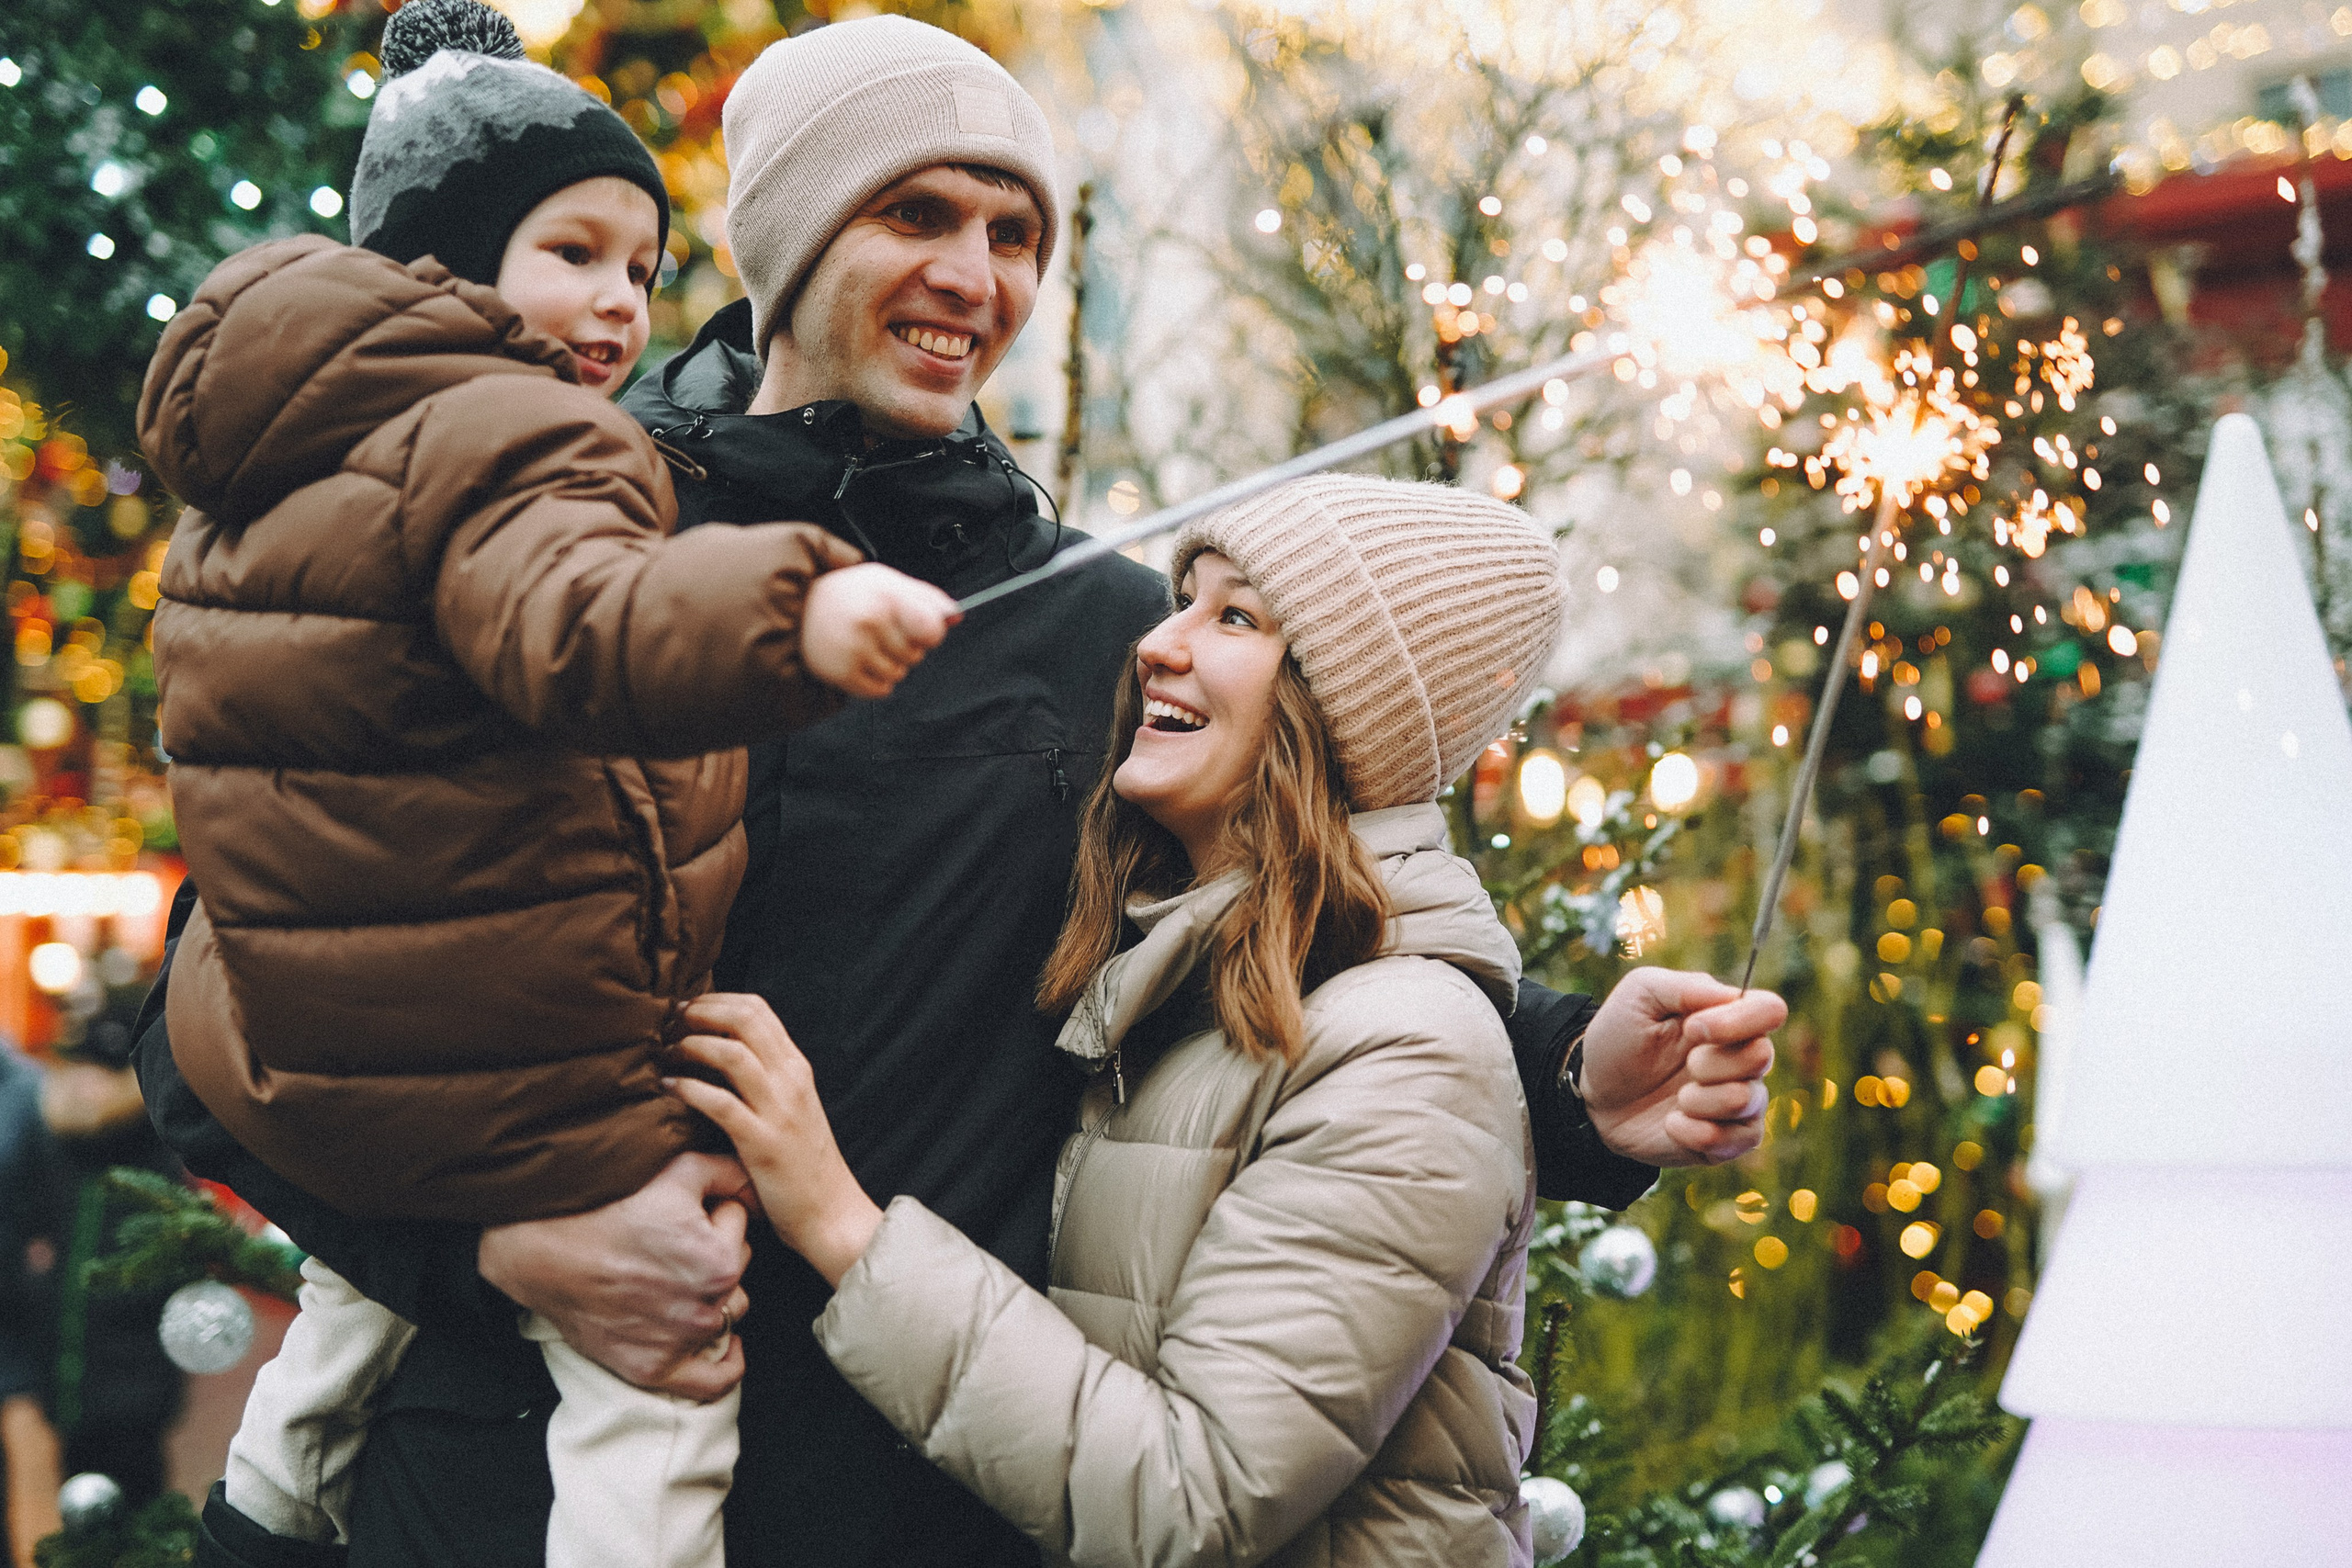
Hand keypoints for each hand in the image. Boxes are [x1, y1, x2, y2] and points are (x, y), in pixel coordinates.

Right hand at [477, 1151, 754, 1399]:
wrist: (542, 1250)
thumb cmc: (606, 1206)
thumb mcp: (678, 1170)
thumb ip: (732, 1172)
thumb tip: (762, 1186)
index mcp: (719, 1259)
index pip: (739, 1222)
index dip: (713, 1208)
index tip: (682, 1209)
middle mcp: (706, 1306)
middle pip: (737, 1267)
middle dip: (716, 1248)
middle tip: (671, 1240)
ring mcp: (680, 1342)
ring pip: (729, 1311)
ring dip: (716, 1294)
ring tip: (674, 1275)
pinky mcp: (653, 1368)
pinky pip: (712, 1381)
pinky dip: (726, 1364)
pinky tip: (729, 1346)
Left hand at [663, 994, 883, 1288]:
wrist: (831, 1213)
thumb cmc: (803, 1165)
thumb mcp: (791, 1108)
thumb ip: (765, 1079)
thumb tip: (720, 1053)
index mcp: (796, 1069)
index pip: (758, 1010)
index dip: (717, 1000)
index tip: (687, 1008)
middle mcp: (791, 1081)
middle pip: (744, 1019)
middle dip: (700, 1012)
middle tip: (670, 1023)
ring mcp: (778, 1110)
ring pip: (732, 1053)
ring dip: (691, 1045)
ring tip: (667, 1053)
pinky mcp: (762, 1143)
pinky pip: (720, 1103)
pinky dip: (689, 1088)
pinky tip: (669, 1087)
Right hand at [800, 562, 958, 698]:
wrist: (800, 607)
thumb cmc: (849, 593)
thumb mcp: (887, 581)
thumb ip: (926, 597)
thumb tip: (956, 616)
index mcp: (885, 596)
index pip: (931, 629)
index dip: (930, 633)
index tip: (918, 628)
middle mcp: (870, 622)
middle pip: (916, 655)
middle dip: (904, 646)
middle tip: (878, 630)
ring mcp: (854, 649)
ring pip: (899, 674)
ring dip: (888, 665)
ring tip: (865, 643)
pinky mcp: (842, 673)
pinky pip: (880, 690)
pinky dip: (874, 680)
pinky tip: (858, 659)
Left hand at [1580, 969, 1784, 1166]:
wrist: (1592, 1098)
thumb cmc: (1618, 1040)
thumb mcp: (1640, 996)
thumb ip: (1687, 987)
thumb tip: (1734, 996)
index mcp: (1727, 1018)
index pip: (1770, 1010)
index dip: (1738, 1020)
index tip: (1692, 1029)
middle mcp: (1741, 1059)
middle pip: (1762, 1056)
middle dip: (1711, 1062)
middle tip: (1684, 1065)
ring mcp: (1738, 1101)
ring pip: (1746, 1100)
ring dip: (1700, 1100)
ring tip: (1675, 1100)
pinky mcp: (1728, 1140)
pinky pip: (1737, 1141)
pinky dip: (1696, 1134)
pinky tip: (1671, 1125)